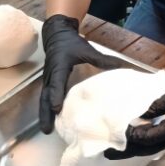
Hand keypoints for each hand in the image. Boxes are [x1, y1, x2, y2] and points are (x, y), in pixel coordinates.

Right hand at [39, 14, 129, 133]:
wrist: (57, 35)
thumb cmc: (71, 43)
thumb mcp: (87, 50)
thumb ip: (103, 59)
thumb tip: (122, 67)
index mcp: (59, 66)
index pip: (56, 82)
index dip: (56, 94)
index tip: (56, 107)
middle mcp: (50, 75)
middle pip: (45, 96)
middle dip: (46, 113)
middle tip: (48, 129)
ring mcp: (47, 79)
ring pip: (42, 99)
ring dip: (44, 114)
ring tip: (47, 130)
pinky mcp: (48, 82)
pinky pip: (45, 97)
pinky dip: (46, 109)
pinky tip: (52, 120)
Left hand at [104, 71, 164, 159]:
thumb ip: (160, 104)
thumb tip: (142, 112)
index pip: (148, 136)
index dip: (132, 135)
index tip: (117, 129)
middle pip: (149, 148)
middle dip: (129, 150)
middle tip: (110, 152)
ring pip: (155, 146)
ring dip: (138, 146)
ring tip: (121, 145)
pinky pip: (162, 139)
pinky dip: (149, 138)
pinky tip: (141, 132)